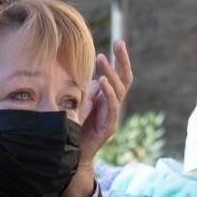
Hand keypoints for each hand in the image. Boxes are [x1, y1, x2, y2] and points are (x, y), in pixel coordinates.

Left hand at [77, 41, 131, 168]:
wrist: (72, 155)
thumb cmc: (74, 127)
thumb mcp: (76, 102)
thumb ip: (82, 88)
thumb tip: (79, 68)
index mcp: (107, 97)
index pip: (119, 75)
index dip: (120, 59)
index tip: (118, 42)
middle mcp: (113, 105)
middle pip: (124, 79)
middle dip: (122, 60)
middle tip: (118, 43)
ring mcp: (112, 116)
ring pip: (118, 91)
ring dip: (111, 73)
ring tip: (102, 58)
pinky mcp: (109, 127)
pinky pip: (112, 107)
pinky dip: (108, 93)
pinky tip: (102, 81)